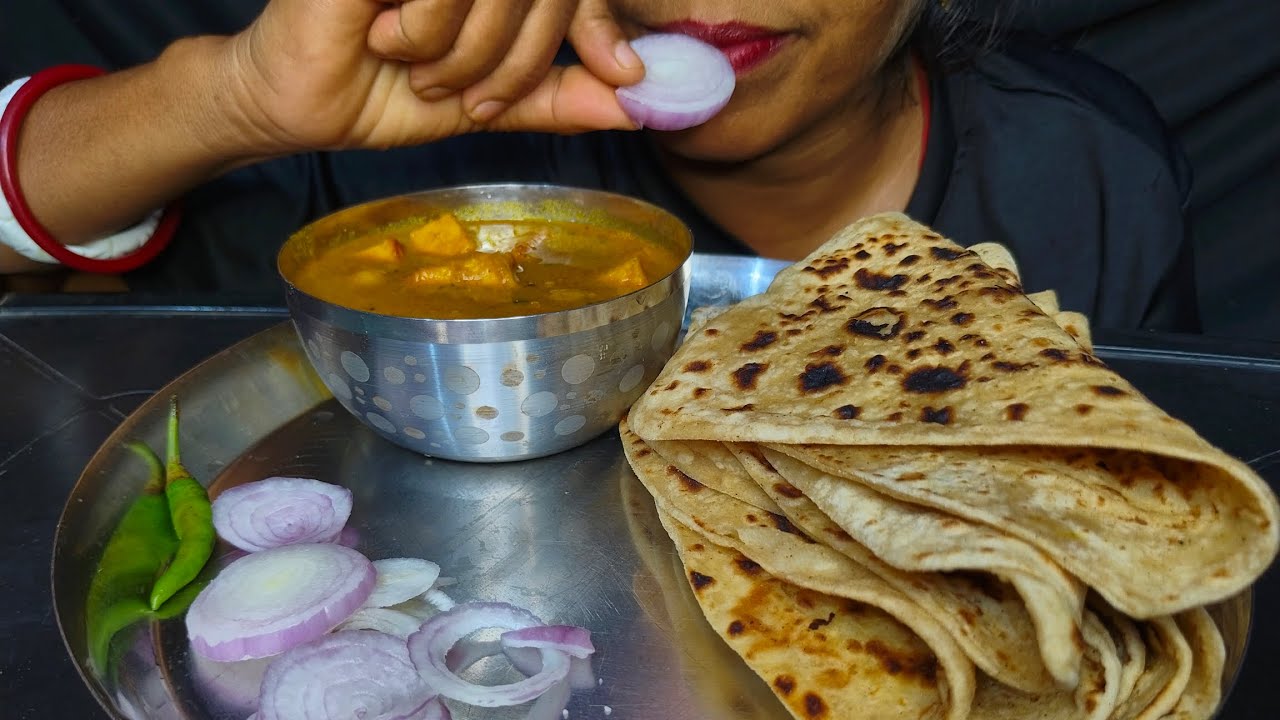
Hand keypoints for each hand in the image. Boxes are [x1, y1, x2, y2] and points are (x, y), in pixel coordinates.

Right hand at [220, 0, 643, 153]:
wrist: (296, 102)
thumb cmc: (382, 91)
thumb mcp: (487, 101)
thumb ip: (554, 96)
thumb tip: (633, 104)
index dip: (601, 26)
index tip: (627, 76)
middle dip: (520, 61)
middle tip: (472, 99)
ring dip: (466, 53)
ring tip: (419, 69)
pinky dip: (424, 29)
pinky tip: (382, 37)